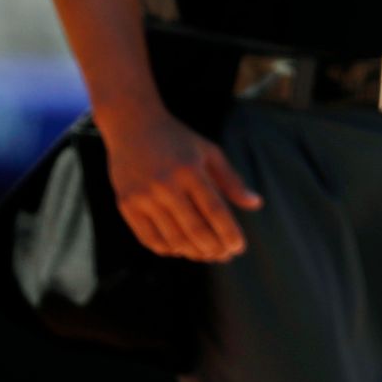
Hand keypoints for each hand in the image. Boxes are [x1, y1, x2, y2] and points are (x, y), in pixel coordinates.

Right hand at [97, 106, 262, 261]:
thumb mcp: (208, 152)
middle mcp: (165, 184)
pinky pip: (150, 239)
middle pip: (194, 229)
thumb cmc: (177, 140)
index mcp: (189, 169)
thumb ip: (231, 180)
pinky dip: (168, 249)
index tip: (239, 247)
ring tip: (208, 255)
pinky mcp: (126, 205)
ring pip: (172, 238)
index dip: (229, 232)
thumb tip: (256, 204)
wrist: (132, 125)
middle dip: (214, 248)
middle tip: (226, 256)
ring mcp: (143, 196)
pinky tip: (182, 249)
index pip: (214, 210)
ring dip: (193, 253)